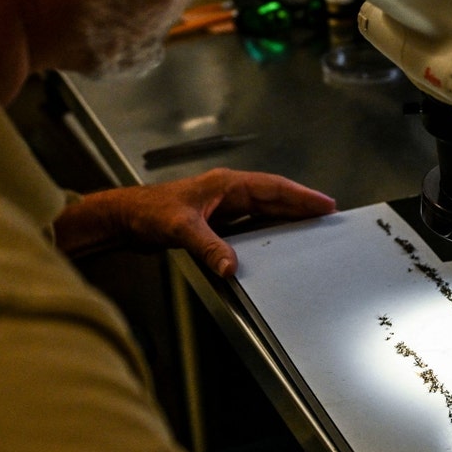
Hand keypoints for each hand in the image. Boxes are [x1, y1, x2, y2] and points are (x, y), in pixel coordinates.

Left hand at [54, 168, 335, 275]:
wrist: (124, 219)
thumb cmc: (148, 212)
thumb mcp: (180, 228)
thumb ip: (207, 246)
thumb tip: (231, 267)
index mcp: (226, 185)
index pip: (273, 187)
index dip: (301, 196)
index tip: (324, 203)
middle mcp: (227, 192)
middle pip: (273, 197)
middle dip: (301, 205)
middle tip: (327, 215)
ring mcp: (221, 207)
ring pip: (263, 210)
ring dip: (286, 217)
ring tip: (310, 227)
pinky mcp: (213, 222)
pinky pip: (249, 224)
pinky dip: (266, 230)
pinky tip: (275, 242)